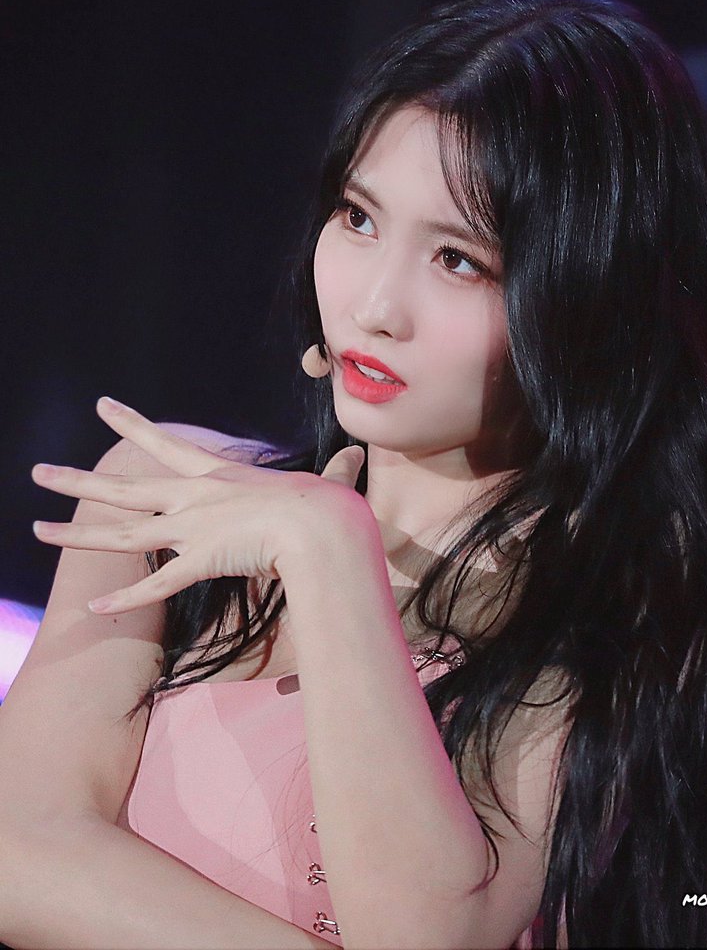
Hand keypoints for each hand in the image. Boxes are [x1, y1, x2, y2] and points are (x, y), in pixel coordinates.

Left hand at [31, 396, 373, 613]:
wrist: (326, 526)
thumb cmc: (330, 506)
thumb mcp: (328, 482)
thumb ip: (336, 472)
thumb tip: (359, 455)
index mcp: (218, 476)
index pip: (165, 445)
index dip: (131, 425)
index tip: (102, 407)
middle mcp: (195, 497)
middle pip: (125, 488)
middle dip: (79, 481)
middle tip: (40, 473)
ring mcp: (193, 528)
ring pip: (123, 532)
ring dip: (77, 532)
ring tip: (37, 528)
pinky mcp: (200, 559)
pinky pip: (155, 583)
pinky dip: (125, 596)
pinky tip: (94, 607)